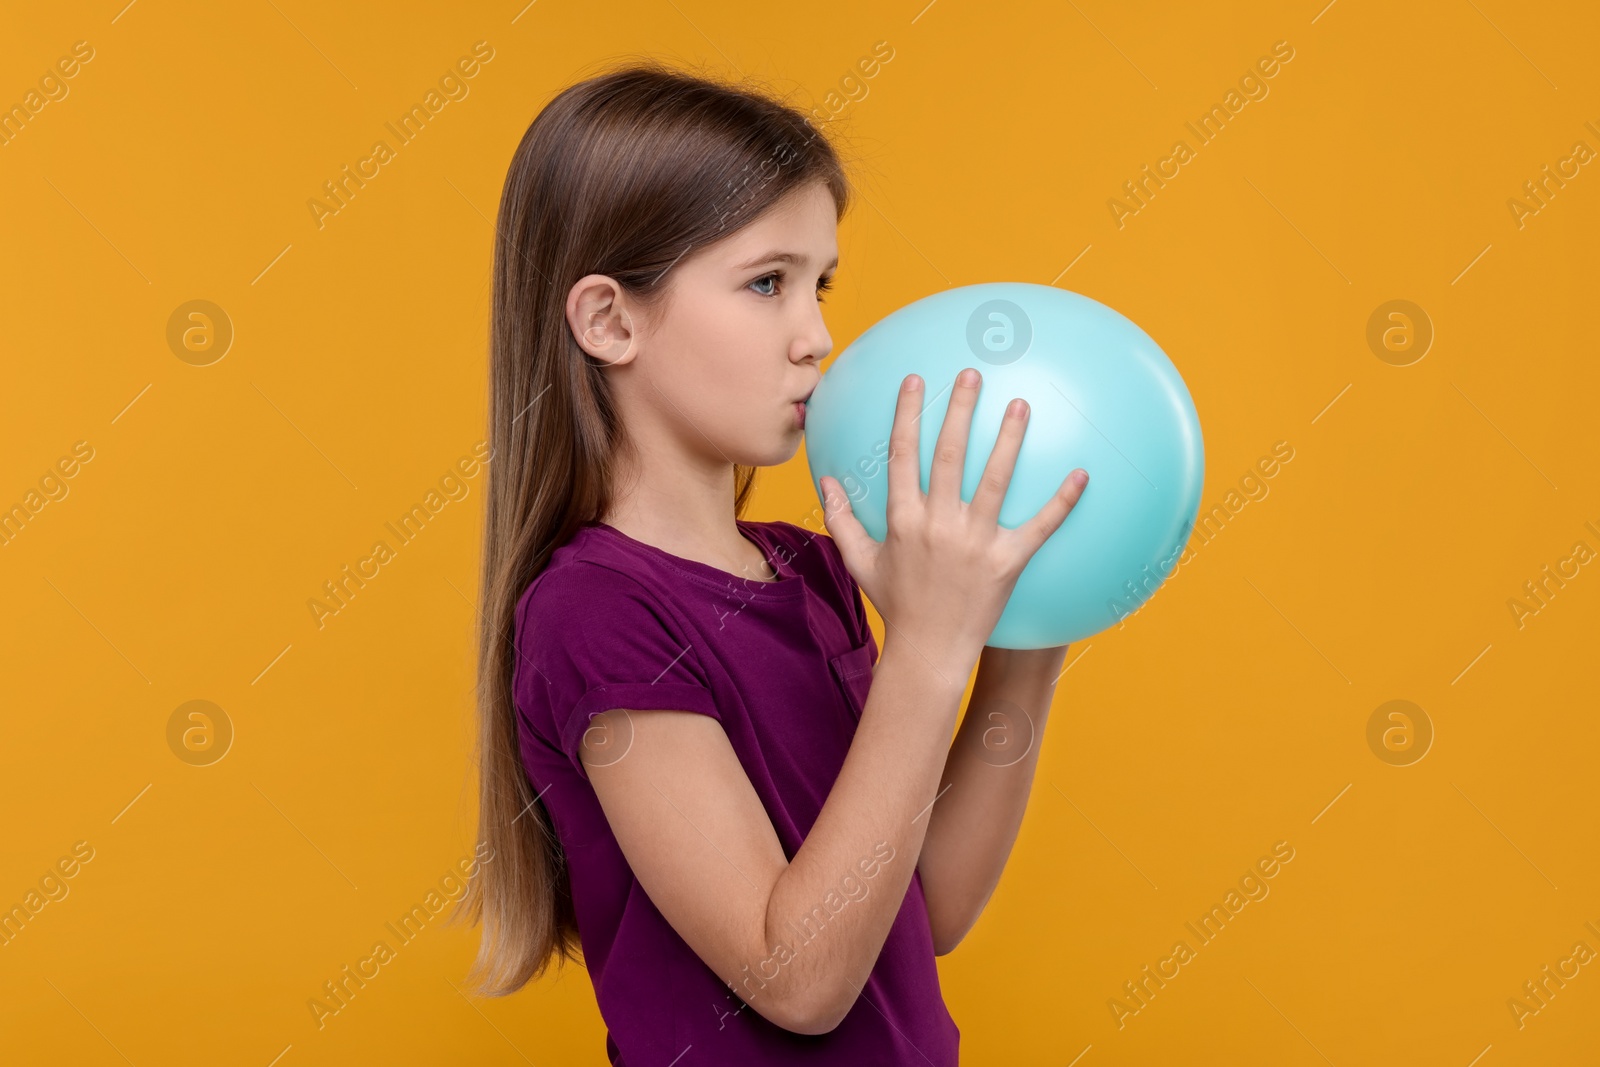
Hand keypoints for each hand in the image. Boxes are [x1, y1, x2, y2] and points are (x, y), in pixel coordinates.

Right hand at [821, 368, 1088, 675]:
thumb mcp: (860, 562)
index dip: (908, 414)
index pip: (903, 455)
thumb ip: (841, 519)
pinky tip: (1081, 474)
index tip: (915, 381)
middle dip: (959, 410)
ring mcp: (974, 544)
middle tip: (972, 374)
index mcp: (903, 520)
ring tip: (1020, 404)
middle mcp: (938, 525)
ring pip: (994, 480)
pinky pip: (1039, 527)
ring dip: (1008, 439)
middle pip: (949, 455)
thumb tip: (826, 481)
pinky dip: (1061, 501)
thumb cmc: (896, 604)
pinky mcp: (1007, 564)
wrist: (929, 652)